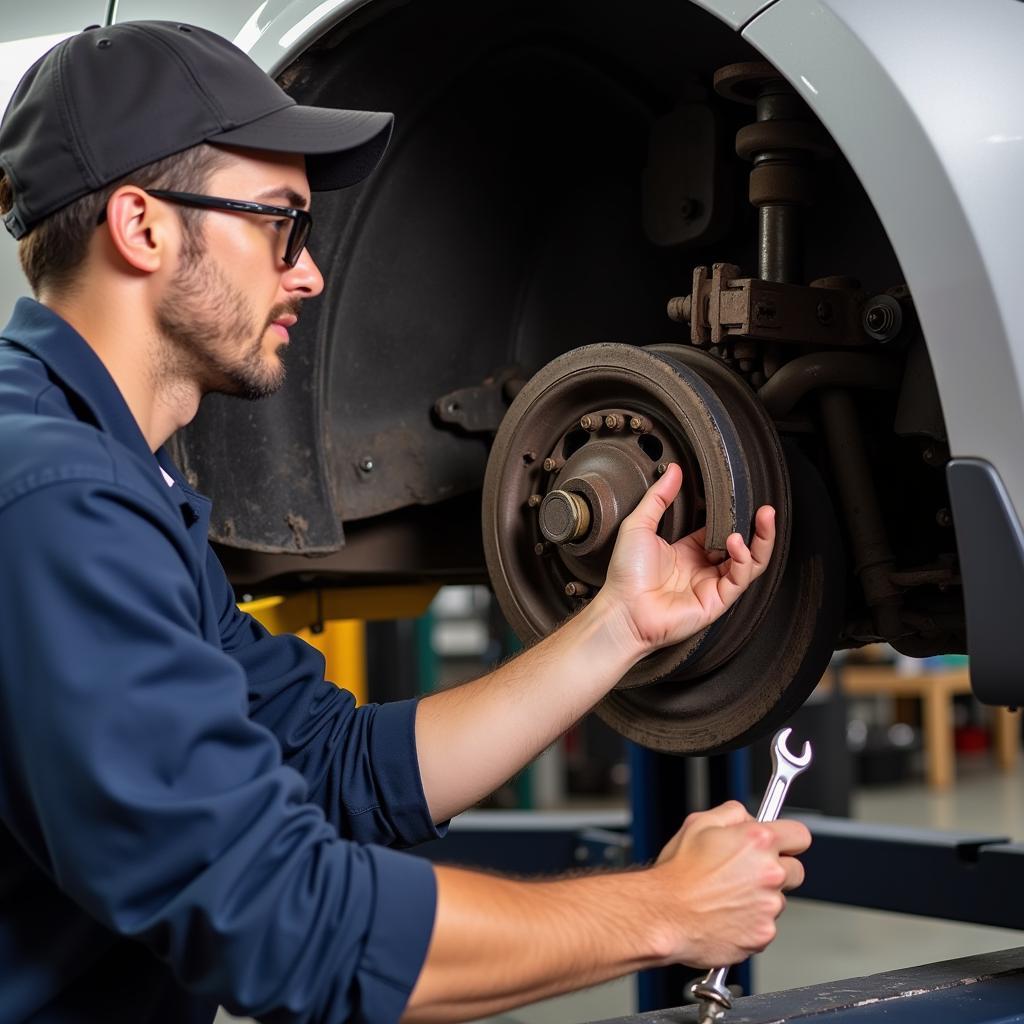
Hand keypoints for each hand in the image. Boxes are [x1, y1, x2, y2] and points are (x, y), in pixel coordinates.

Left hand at [598, 463, 774, 652]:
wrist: (622, 609)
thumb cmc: (626, 573)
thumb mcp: (640, 525)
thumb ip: (659, 498)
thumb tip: (674, 470)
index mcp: (689, 551)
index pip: (720, 531)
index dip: (733, 517)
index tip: (743, 499)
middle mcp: (704, 568)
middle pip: (742, 546)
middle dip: (758, 528)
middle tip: (766, 509)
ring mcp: (712, 585)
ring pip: (750, 563)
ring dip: (760, 541)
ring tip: (763, 519)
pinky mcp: (717, 601)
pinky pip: (739, 579)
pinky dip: (744, 560)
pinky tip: (736, 543)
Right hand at [650, 801, 809, 967]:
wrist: (664, 914)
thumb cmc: (677, 873)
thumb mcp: (698, 823)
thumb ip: (732, 813)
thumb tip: (746, 817)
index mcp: (757, 841)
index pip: (799, 835)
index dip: (788, 839)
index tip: (781, 844)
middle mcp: (770, 873)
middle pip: (795, 870)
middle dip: (776, 869)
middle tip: (747, 872)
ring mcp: (769, 906)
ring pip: (778, 899)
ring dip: (761, 897)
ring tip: (728, 895)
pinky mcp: (764, 934)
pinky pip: (766, 925)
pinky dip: (751, 922)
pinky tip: (726, 914)